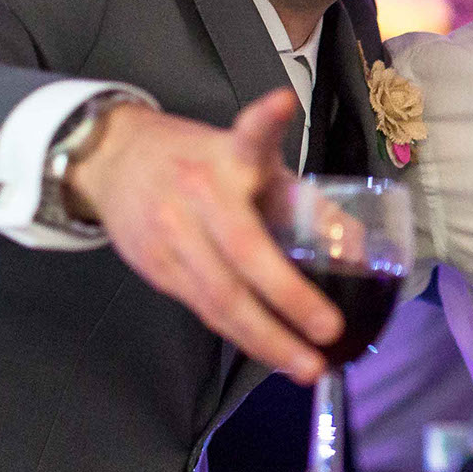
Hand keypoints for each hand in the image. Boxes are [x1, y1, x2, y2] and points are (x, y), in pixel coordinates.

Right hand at [64, 89, 340, 382]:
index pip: (248, 136)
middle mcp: (198, 193)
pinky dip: (241, 334)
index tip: (280, 104)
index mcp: (228, 157)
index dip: (265, 121)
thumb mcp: (249, 162)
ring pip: (220, 295)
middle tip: (326, 332)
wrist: (112, 161)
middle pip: (242, 249)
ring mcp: (171, 233)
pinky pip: (203, 309)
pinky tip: (271, 353)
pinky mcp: (155, 268)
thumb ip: (300, 199)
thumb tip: (360, 250)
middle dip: (287, 297)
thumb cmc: (200, 161)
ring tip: (306, 367)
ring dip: (265, 337)